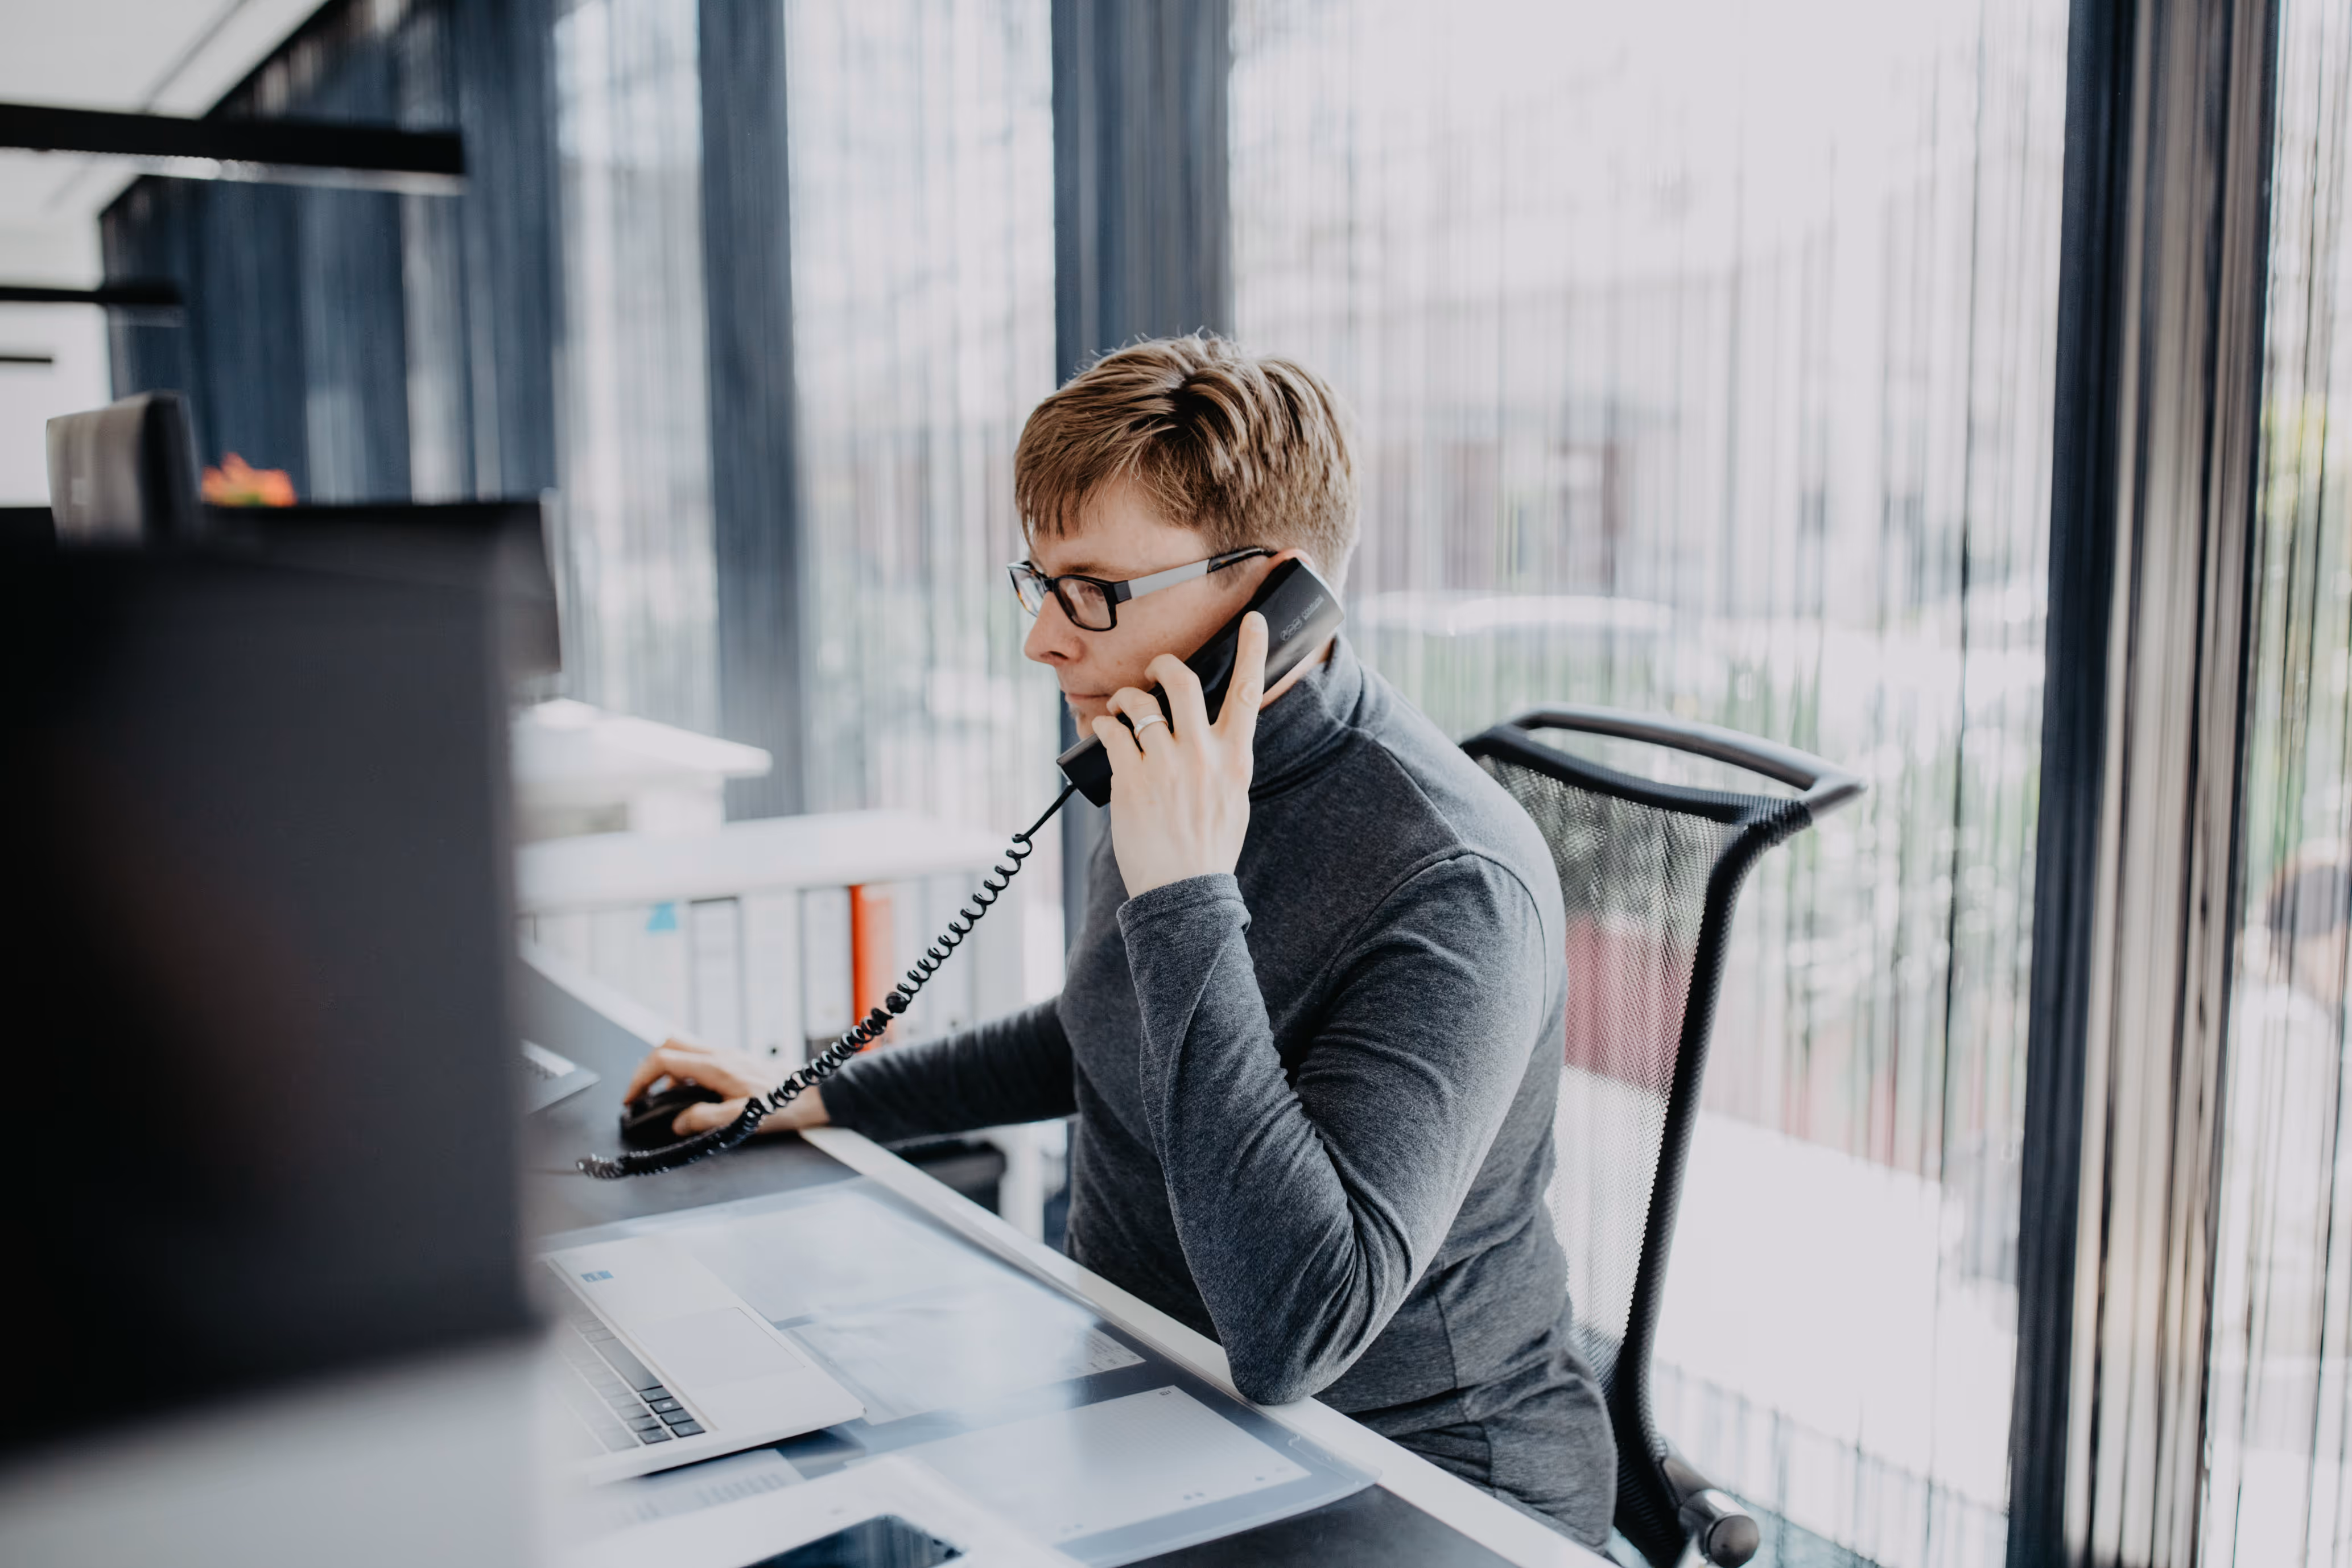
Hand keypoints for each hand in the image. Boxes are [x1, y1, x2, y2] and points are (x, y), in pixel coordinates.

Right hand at [620, 1038, 829, 1135]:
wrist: (812, 1093)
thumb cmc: (782, 1105)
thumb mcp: (742, 1119)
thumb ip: (705, 1120)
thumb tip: (678, 1123)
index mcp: (716, 1066)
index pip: (664, 1059)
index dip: (640, 1078)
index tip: (631, 1100)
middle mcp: (720, 1054)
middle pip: (670, 1044)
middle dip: (648, 1068)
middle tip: (641, 1095)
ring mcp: (727, 1054)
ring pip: (684, 1049)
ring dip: (667, 1071)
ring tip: (664, 1100)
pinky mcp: (734, 1060)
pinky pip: (699, 1058)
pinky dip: (685, 1072)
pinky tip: (690, 1095)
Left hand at [1092, 610, 1268, 897]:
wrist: (1183, 892)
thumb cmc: (1207, 849)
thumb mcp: (1233, 800)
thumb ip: (1224, 762)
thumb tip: (1213, 736)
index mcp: (1234, 760)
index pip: (1249, 694)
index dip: (1253, 651)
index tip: (1254, 620)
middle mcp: (1203, 756)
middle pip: (1185, 683)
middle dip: (1165, 665)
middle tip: (1156, 668)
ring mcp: (1166, 766)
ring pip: (1142, 703)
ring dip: (1127, 697)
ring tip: (1122, 707)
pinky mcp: (1131, 779)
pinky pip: (1113, 732)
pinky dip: (1104, 725)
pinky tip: (1103, 730)